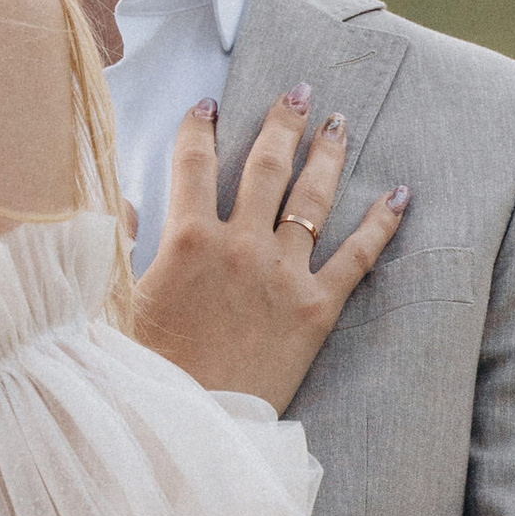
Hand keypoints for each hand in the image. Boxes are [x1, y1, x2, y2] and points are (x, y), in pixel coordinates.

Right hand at [131, 88, 406, 410]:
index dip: (197, 129)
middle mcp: (239, 244)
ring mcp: (282, 274)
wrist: (195, 423)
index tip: (207, 106)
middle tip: (297, 92)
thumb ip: (119, 244)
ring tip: (338, 123)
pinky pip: (357, 257)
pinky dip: (382, 224)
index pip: (192, 163)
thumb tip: (128, 202)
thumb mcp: (115, 301)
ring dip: (326, 155)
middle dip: (281, 123)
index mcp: (186, 238)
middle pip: (264, 166)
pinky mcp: (317, 308)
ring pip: (310, 199)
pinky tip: (400, 194)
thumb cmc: (148, 367)